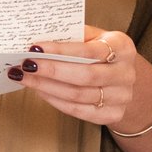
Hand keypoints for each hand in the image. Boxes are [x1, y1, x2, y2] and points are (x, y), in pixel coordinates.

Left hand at [15, 26, 151, 129]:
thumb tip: (38, 39)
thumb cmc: (103, 52)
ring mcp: (121, 97)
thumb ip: (72, 37)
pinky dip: (55, 101)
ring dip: (47, 87)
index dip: (61, 50)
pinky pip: (78, 110)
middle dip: (51, 70)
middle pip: (85, 76)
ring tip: (26, 78)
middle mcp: (125, 73)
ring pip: (78, 95)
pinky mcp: (113, 114)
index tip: (35, 48)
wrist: (123, 77)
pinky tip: (40, 91)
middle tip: (25, 65)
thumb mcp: (94, 37)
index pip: (89, 50)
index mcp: (122, 47)